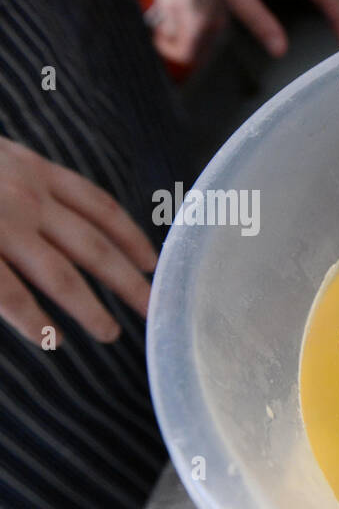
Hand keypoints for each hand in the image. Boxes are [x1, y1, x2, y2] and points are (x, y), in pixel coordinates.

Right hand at [0, 137, 155, 345]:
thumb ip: (21, 180)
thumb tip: (52, 217)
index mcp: (30, 168)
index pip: (97, 207)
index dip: (130, 237)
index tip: (153, 262)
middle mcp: (24, 194)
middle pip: (94, 246)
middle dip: (128, 281)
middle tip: (154, 308)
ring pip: (60, 275)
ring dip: (89, 309)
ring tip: (109, 334)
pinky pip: (9, 293)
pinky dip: (34, 320)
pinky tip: (50, 340)